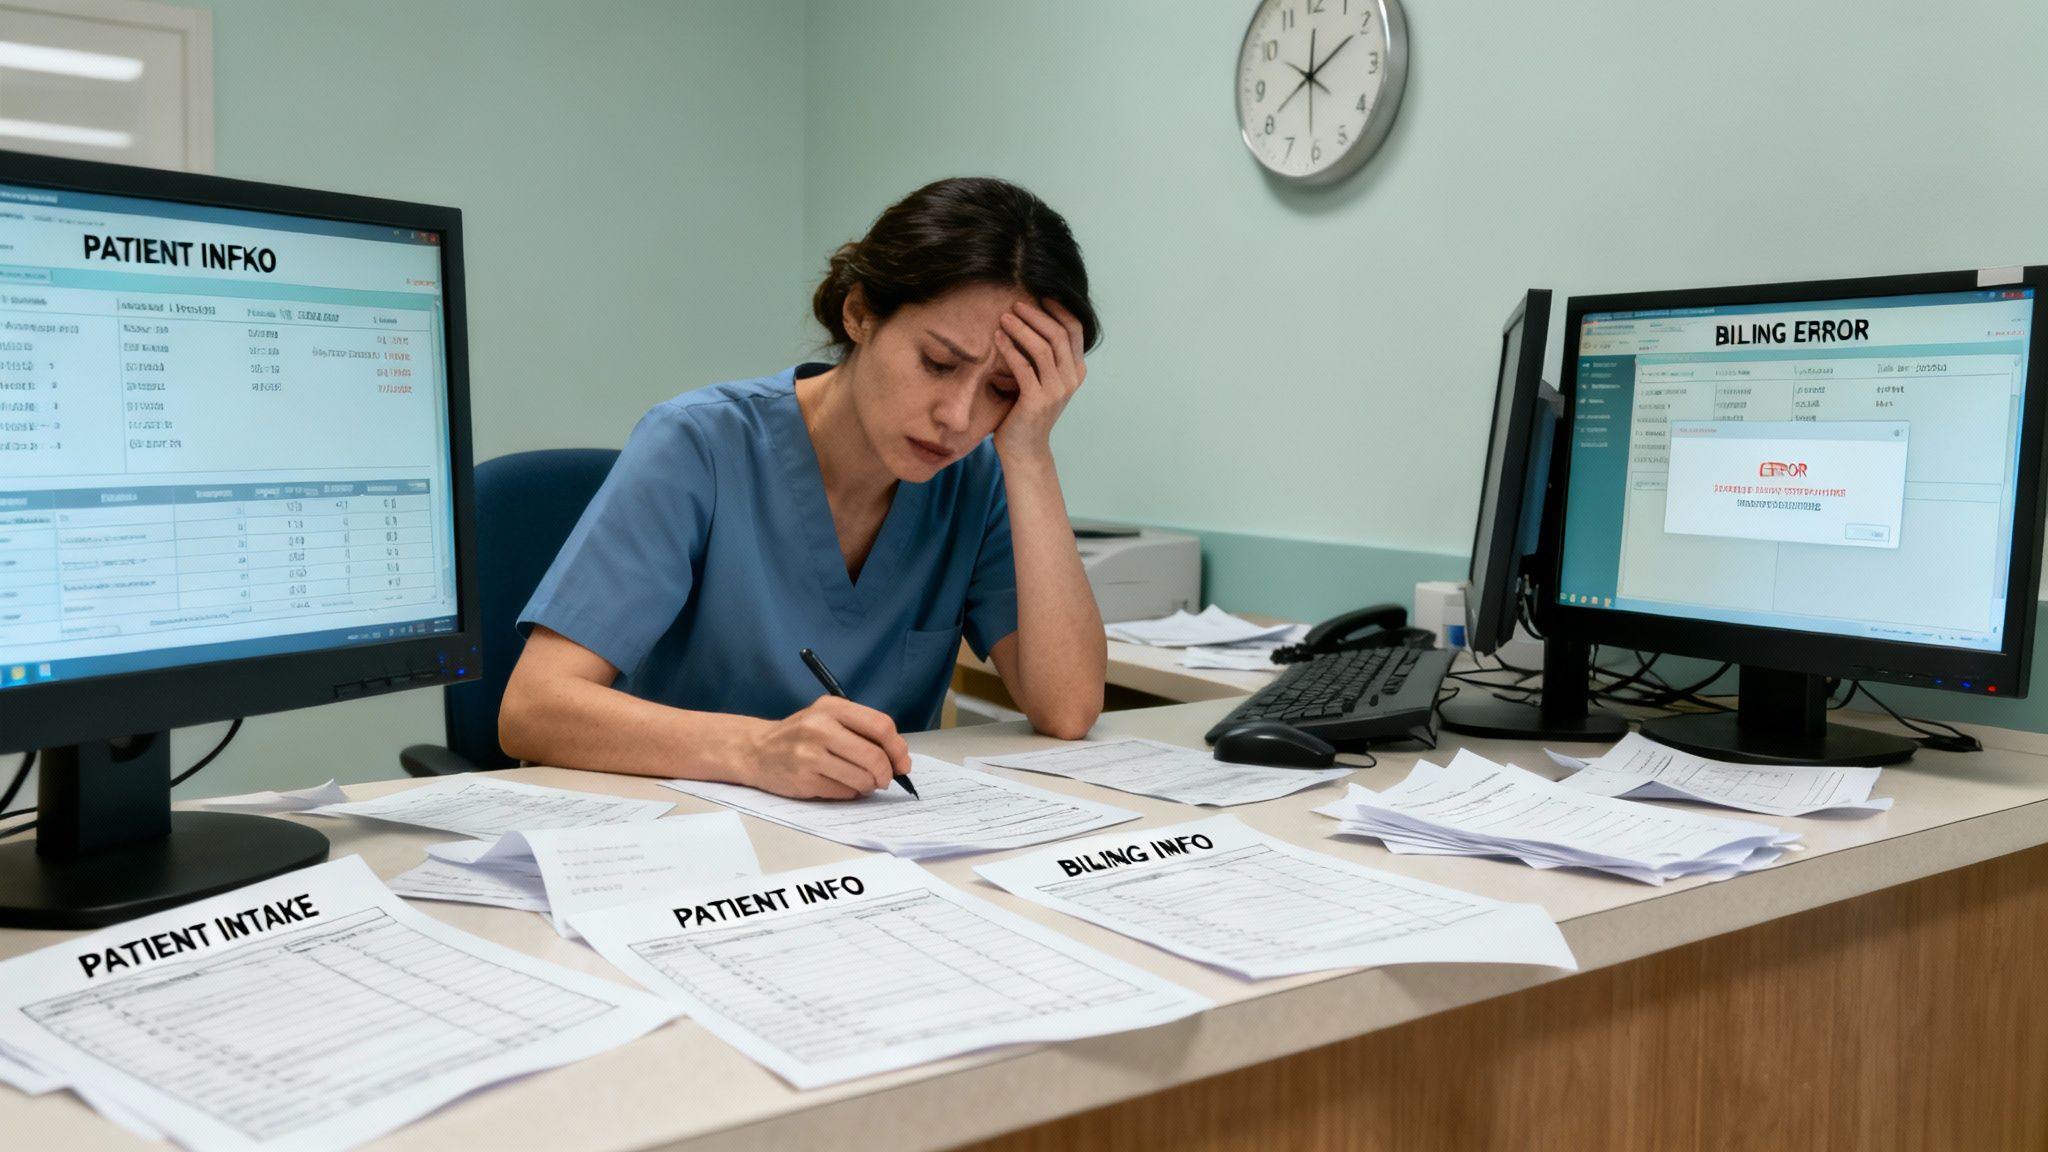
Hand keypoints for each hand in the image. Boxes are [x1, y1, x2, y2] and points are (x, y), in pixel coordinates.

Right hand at [743, 696, 910, 798]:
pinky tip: (841, 784)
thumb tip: (898, 757)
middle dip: (886, 773)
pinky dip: (850, 793)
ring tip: (862, 782)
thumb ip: (861, 729)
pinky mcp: (804, 780)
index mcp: (831, 707)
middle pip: (874, 756)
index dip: (898, 748)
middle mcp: (820, 728)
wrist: (756, 750)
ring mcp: (810, 755)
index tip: (902, 762)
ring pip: (861, 778)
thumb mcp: (827, 717)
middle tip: (885, 778)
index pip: (880, 726)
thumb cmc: (800, 734)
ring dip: (869, 785)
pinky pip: (844, 792)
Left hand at [992, 298, 1086, 460]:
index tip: (1040, 296)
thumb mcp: (1043, 380)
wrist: (1024, 449)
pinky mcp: (1037, 401)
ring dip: (1022, 328)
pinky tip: (997, 338)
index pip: (1074, 330)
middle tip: (1016, 303)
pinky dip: (1010, 348)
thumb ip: (1045, 357)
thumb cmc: (1028, 412)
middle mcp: (1071, 379)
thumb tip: (1030, 320)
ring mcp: (1056, 391)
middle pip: (1059, 334)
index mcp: (1076, 371)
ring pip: (1043, 348)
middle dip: (1037, 315)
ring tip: (1004, 317)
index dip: (1059, 309)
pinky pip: (1024, 366)